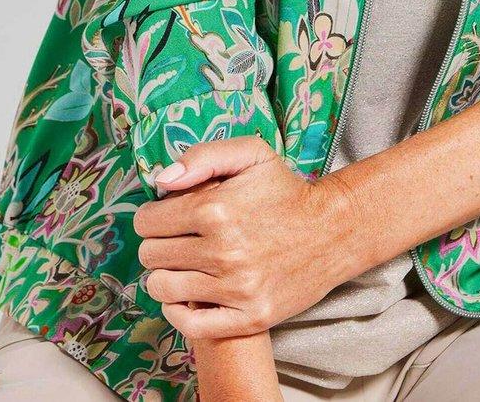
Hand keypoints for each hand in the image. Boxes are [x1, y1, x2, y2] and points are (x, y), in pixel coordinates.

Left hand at [133, 134, 356, 342]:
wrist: (332, 231)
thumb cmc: (285, 191)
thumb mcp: (250, 155)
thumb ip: (201, 157)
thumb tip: (160, 182)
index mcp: (215, 210)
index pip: (148, 222)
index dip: (153, 216)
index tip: (168, 216)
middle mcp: (222, 252)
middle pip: (151, 256)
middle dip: (158, 244)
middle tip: (179, 239)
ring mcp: (236, 289)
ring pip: (163, 289)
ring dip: (164, 276)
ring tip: (183, 265)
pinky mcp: (248, 318)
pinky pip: (190, 324)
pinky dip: (177, 311)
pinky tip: (188, 294)